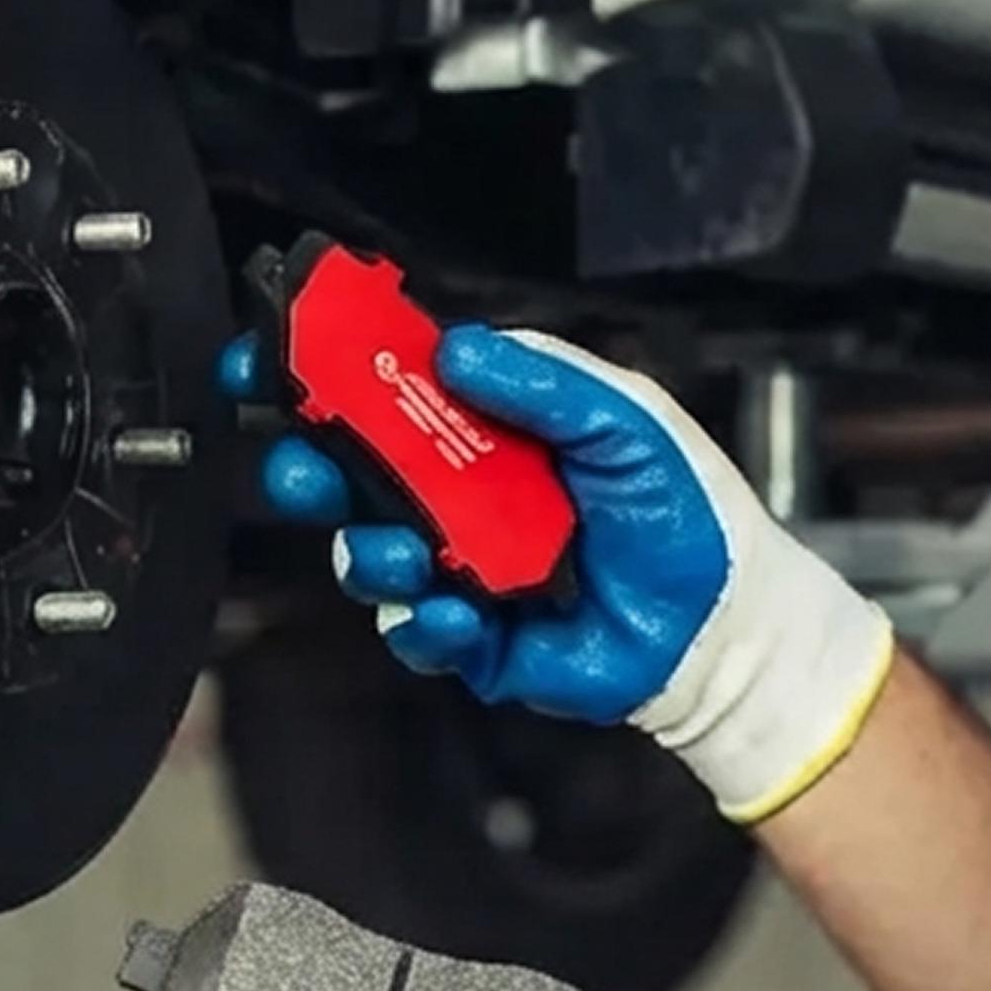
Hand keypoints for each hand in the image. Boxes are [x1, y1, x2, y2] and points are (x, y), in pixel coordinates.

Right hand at [220, 322, 897, 823]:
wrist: (724, 623)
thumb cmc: (684, 512)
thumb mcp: (625, 420)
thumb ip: (544, 381)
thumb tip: (457, 347)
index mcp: (486, 431)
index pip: (387, 390)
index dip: (319, 373)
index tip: (266, 356)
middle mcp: (460, 498)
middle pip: (351, 476)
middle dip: (311, 468)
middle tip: (305, 464)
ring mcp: (459, 571)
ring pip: (369, 558)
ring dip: (370, 553)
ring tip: (409, 554)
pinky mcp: (471, 643)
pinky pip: (416, 634)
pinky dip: (424, 624)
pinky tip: (456, 613)